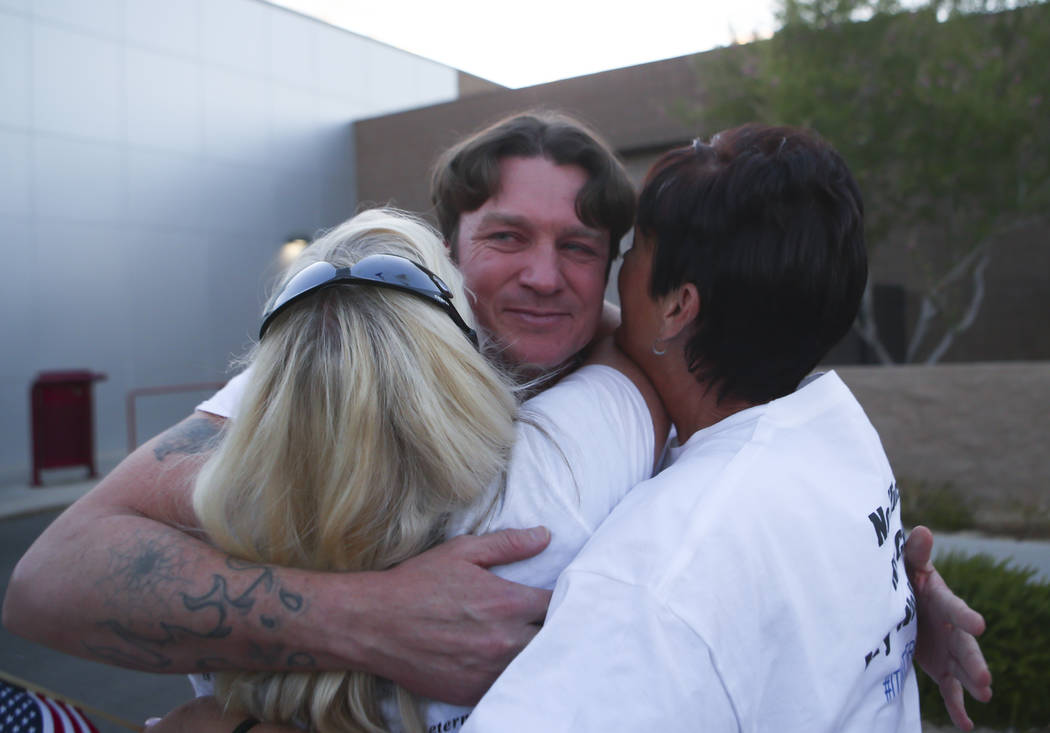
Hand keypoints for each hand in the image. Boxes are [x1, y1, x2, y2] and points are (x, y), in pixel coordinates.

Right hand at [354, 526, 552, 704]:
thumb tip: (545, 536)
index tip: (557, 598)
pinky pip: (509, 687)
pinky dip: (512, 677)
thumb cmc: (417, 583)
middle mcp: (506, 639)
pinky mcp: (474, 692)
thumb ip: (507, 544)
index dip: (563, 600)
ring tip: (528, 643)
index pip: (558, 604)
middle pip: (553, 639)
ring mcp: (491, 670)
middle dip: (554, 629)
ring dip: (536, 655)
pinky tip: (505, 666)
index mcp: (508, 602)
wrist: (374, 624)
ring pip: (534, 666)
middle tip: (546, 622)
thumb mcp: (461, 552)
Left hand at [906, 526, 992, 730]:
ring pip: (962, 670)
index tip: (979, 625)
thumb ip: (913, 552)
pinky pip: (950, 689)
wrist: (899, 598)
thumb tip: (921, 530)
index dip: (965, 615)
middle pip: (964, 646)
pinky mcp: (941, 667)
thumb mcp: (905, 564)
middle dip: (974, 662)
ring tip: (984, 697)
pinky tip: (967, 725)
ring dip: (972, 683)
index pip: (954, 608)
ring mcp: (948, 649)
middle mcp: (951, 628)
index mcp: (941, 600)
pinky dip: (958, 707)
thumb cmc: (903, 577)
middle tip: (985, 680)